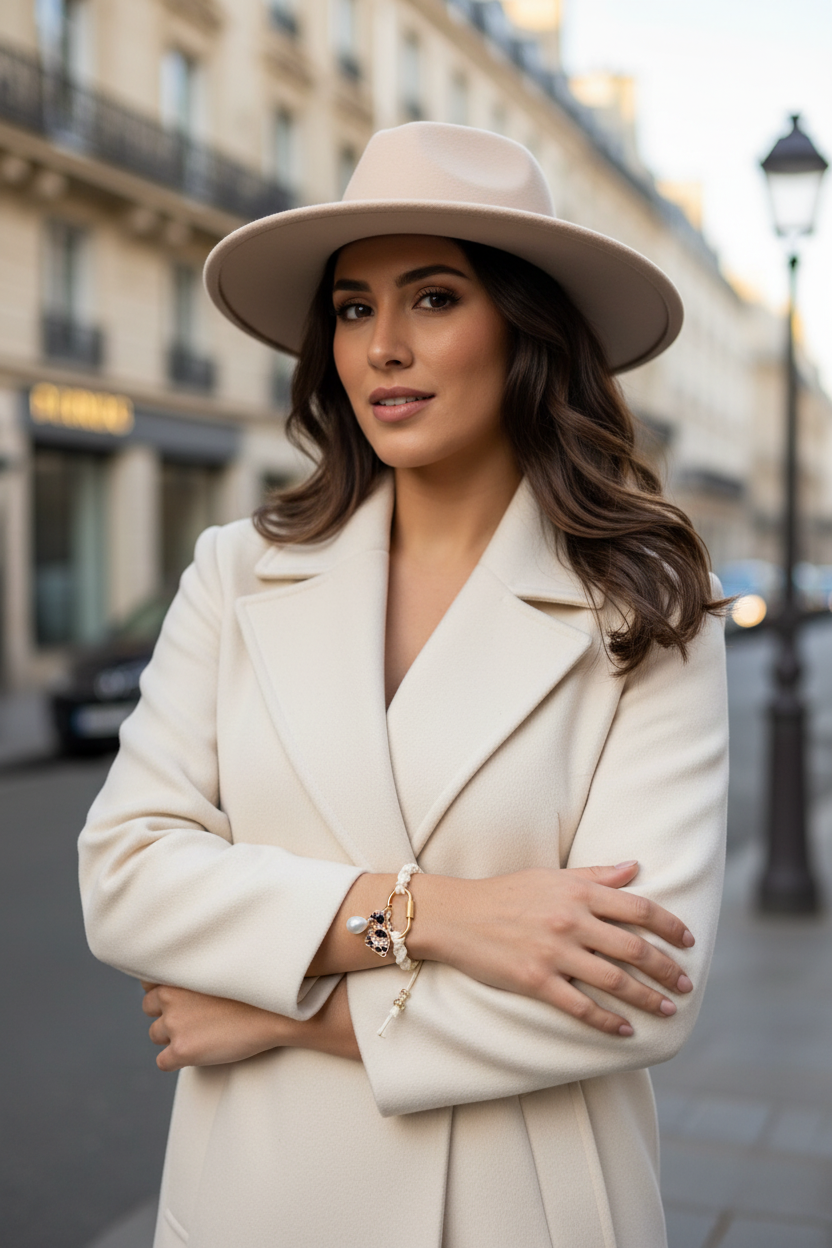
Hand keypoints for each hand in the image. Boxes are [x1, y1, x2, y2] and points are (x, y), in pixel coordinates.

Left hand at [140, 978, 360, 1070]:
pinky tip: (198, 1052)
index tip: (181, 994)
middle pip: (148, 1009)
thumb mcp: (222, 963)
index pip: (148, 982)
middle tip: (193, 1016)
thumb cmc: (256, 984)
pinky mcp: (181, 1050)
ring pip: (155, 1034)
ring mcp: (173, 1024)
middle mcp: (168, 996)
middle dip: (166, 1013)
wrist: (277, 1011)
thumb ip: (198, 965)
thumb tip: (191, 965)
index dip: (164, 990)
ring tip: (201, 1033)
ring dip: (172, 1036)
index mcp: (177, 972)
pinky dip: (176, 1060)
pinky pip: (163, 1062)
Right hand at [412, 862, 694, 1036]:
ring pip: (615, 981)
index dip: (670, 926)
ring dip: (648, 998)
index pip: (639, 909)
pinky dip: (609, 1022)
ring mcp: (555, 953)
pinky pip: (582, 1007)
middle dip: (667, 969)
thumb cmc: (504, 893)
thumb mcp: (550, 876)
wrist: (456, 916)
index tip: (687, 941)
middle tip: (686, 983)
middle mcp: (571, 921)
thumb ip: (595, 875)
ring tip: (668, 1009)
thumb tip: (634, 868)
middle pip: (635, 948)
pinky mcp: (537, 982)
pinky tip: (626, 1030)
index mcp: (577, 892)